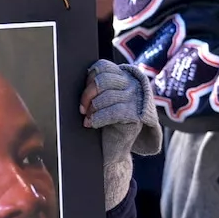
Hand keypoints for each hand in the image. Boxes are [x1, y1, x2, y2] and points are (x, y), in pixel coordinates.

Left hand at [81, 60, 161, 209]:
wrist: (111, 150)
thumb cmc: (102, 122)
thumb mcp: (98, 99)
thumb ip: (95, 86)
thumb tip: (81, 77)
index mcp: (123, 77)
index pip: (103, 67)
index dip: (89, 79)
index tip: (84, 95)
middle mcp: (132, 86)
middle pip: (103, 80)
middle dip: (87, 95)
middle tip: (82, 109)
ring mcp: (136, 100)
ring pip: (107, 96)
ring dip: (93, 109)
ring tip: (88, 118)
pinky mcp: (137, 116)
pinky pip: (114, 111)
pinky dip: (99, 118)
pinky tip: (93, 124)